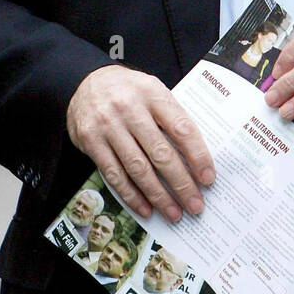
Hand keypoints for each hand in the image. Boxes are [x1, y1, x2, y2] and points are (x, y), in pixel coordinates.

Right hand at [66, 65, 214, 223]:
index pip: (181, 128)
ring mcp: (108, 125)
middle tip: (195, 204)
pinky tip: (145, 208)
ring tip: (173, 212)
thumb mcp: (153, 91)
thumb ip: (171, 118)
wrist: (85, 81)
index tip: (208, 178)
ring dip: (158, 195)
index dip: (197, 155)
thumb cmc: (129, 91)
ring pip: (138, 168)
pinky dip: (131, 195)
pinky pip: (114, 174)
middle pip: (161, 153)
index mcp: (153, 93)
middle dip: (181, 183)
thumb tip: (196, 157)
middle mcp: (130, 108)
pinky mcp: (90, 141)